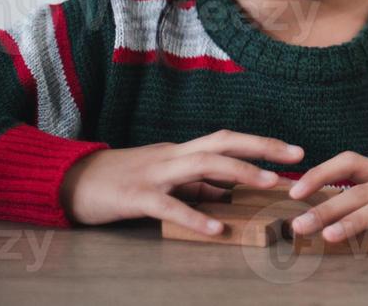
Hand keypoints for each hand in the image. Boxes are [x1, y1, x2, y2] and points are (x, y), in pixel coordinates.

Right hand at [59, 129, 303, 233]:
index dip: (261, 143)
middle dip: (263, 147)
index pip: (227, 140)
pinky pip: (169, 206)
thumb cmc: (119, 181)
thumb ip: (194, 185)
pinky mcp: (135, 196)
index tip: (294, 151)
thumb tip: (227, 194)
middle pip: (223, 142)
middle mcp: (172, 156)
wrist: (69, 181)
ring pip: (202, 164)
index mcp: (180, 152)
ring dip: (239, 173)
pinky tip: (216, 228)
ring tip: (269, 183)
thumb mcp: (162, 180)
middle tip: (298, 157)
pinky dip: (194, 215)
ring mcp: (154, 173)